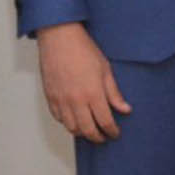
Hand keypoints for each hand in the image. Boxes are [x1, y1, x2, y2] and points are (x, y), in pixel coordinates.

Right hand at [36, 22, 129, 141]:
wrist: (58, 37)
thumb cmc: (82, 49)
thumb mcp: (105, 69)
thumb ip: (114, 93)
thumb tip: (125, 109)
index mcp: (93, 93)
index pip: (105, 122)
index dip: (112, 131)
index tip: (115, 133)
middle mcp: (76, 99)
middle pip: (88, 130)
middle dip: (98, 137)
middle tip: (103, 136)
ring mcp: (61, 99)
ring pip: (71, 127)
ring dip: (81, 132)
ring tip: (88, 130)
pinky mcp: (49, 95)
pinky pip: (57, 117)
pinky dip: (66, 122)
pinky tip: (73, 119)